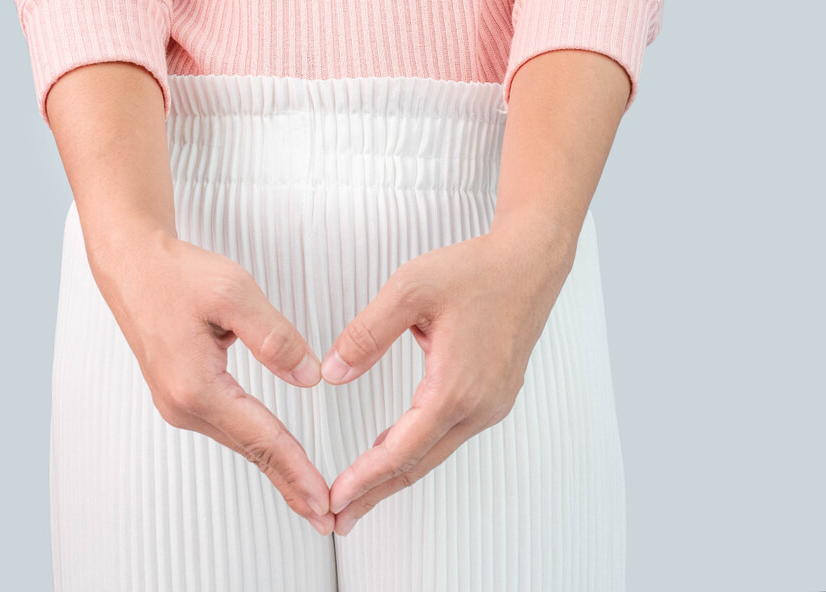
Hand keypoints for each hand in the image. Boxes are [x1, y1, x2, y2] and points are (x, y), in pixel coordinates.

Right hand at [85, 222, 335, 534]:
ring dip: (276, 469)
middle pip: (251, 451)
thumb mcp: (234, 293)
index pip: (261, 437)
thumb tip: (309, 377)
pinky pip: (229, 429)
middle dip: (290, 484)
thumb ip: (275, 338)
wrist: (133, 266)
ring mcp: (179, 403)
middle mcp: (183, 403)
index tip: (322, 499)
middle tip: (325, 517)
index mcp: (196, 385)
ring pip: (241, 443)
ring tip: (308, 494)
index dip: (296, 470)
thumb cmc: (176, 275)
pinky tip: (276, 458)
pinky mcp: (182, 395)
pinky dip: (258, 447)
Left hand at [319, 213, 578, 535]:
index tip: (335, 498)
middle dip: (375, 493)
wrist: (530, 262)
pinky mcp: (493, 397)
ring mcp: (490, 404)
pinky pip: (447, 435)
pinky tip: (390, 452)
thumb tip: (333, 373)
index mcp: (457, 385)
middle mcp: (479, 404)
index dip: (364, 478)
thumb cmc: (476, 270)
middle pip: (418, 464)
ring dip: (394, 475)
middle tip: (339, 519)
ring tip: (358, 495)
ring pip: (433, 453)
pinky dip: (415, 451)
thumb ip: (367, 334)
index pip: (401, 449)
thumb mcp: (409, 289)